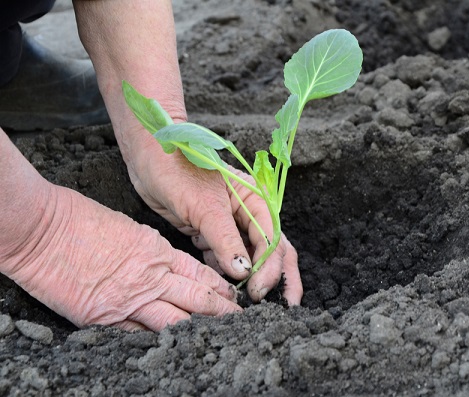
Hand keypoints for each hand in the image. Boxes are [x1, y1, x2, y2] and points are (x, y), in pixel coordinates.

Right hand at [2, 183, 240, 330]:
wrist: (43, 230)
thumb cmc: (82, 219)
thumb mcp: (130, 228)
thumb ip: (153, 250)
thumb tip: (168, 264)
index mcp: (158, 252)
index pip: (200, 274)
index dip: (220, 287)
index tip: (236, 296)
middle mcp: (150, 278)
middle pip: (197, 299)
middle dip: (222, 311)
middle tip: (241, 320)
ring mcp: (129, 301)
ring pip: (175, 320)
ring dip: (199, 329)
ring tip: (219, 336)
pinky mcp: (105, 318)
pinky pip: (139, 334)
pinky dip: (158, 340)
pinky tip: (174, 347)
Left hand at [126, 141, 302, 304]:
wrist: (148, 157)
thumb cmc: (178, 170)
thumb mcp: (204, 207)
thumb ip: (225, 240)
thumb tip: (243, 272)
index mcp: (255, 201)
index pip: (272, 240)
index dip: (269, 269)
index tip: (257, 291)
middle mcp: (248, 214)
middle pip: (273, 250)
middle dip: (278, 278)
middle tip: (283, 307)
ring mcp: (229, 224)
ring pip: (249, 257)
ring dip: (251, 279)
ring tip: (250, 303)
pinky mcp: (210, 232)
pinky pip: (225, 258)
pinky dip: (226, 273)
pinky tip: (223, 287)